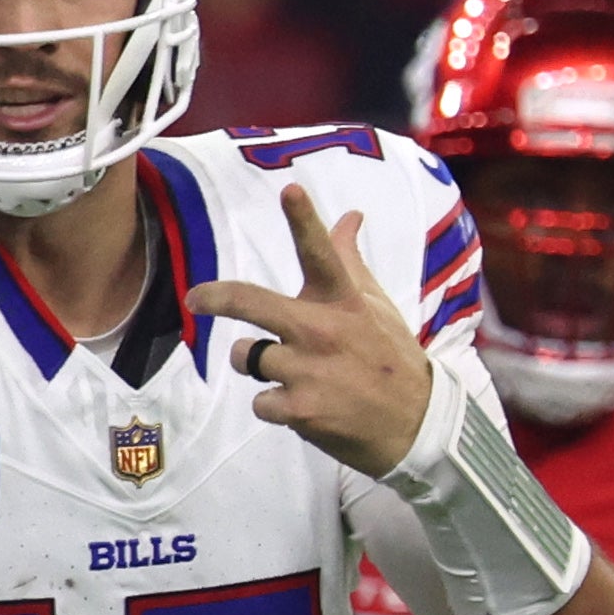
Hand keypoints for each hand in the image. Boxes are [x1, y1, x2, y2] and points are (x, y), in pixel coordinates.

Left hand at [185, 185, 439, 476]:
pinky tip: (305, 407)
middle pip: (251, 302)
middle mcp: (322, 330)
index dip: (304, 219)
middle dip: (216, 298)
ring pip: (247, 356)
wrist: (417, 424)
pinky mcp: (300, 410)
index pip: (320, 253)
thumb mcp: (375, 305)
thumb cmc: (390, 357)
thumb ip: (350, 260)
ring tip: (293, 374)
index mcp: (342, 300)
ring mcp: (309, 371)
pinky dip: (275, 406)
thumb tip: (350, 215)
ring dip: (258, 364)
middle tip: (196, 299)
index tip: (291, 190)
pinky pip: (259, 401)